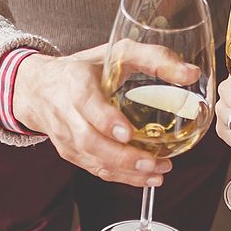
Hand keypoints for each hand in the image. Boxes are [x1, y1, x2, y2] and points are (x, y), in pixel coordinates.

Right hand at [12, 45, 199, 187]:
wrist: (39, 88)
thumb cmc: (84, 69)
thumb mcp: (117, 52)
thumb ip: (154, 58)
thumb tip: (190, 74)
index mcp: (76, 83)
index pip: (87, 104)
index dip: (106, 121)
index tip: (128, 133)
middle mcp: (66, 112)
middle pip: (90, 141)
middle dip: (122, 157)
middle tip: (153, 162)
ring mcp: (66, 137)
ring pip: (93, 160)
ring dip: (126, 171)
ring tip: (158, 172)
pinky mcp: (70, 153)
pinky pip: (95, 169)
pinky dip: (121, 177)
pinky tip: (146, 177)